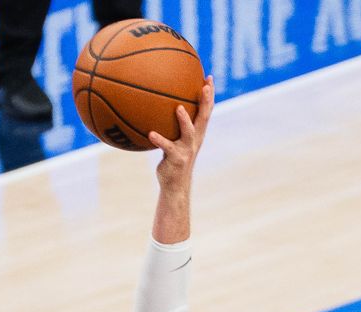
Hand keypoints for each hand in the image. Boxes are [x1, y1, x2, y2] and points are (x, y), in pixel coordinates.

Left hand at [147, 76, 214, 193]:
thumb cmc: (172, 160)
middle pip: (204, 117)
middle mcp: (195, 140)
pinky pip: (166, 147)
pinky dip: (159, 140)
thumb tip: (156, 107)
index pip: (206, 110)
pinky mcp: (176, 159)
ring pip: (189, 132)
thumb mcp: (174, 141)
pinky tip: (150, 133)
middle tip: (205, 86)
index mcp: (197, 133)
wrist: (175, 184)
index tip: (209, 77)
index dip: (209, 95)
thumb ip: (171, 126)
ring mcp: (187, 150)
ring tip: (179, 108)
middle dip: (206, 101)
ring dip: (185, 120)